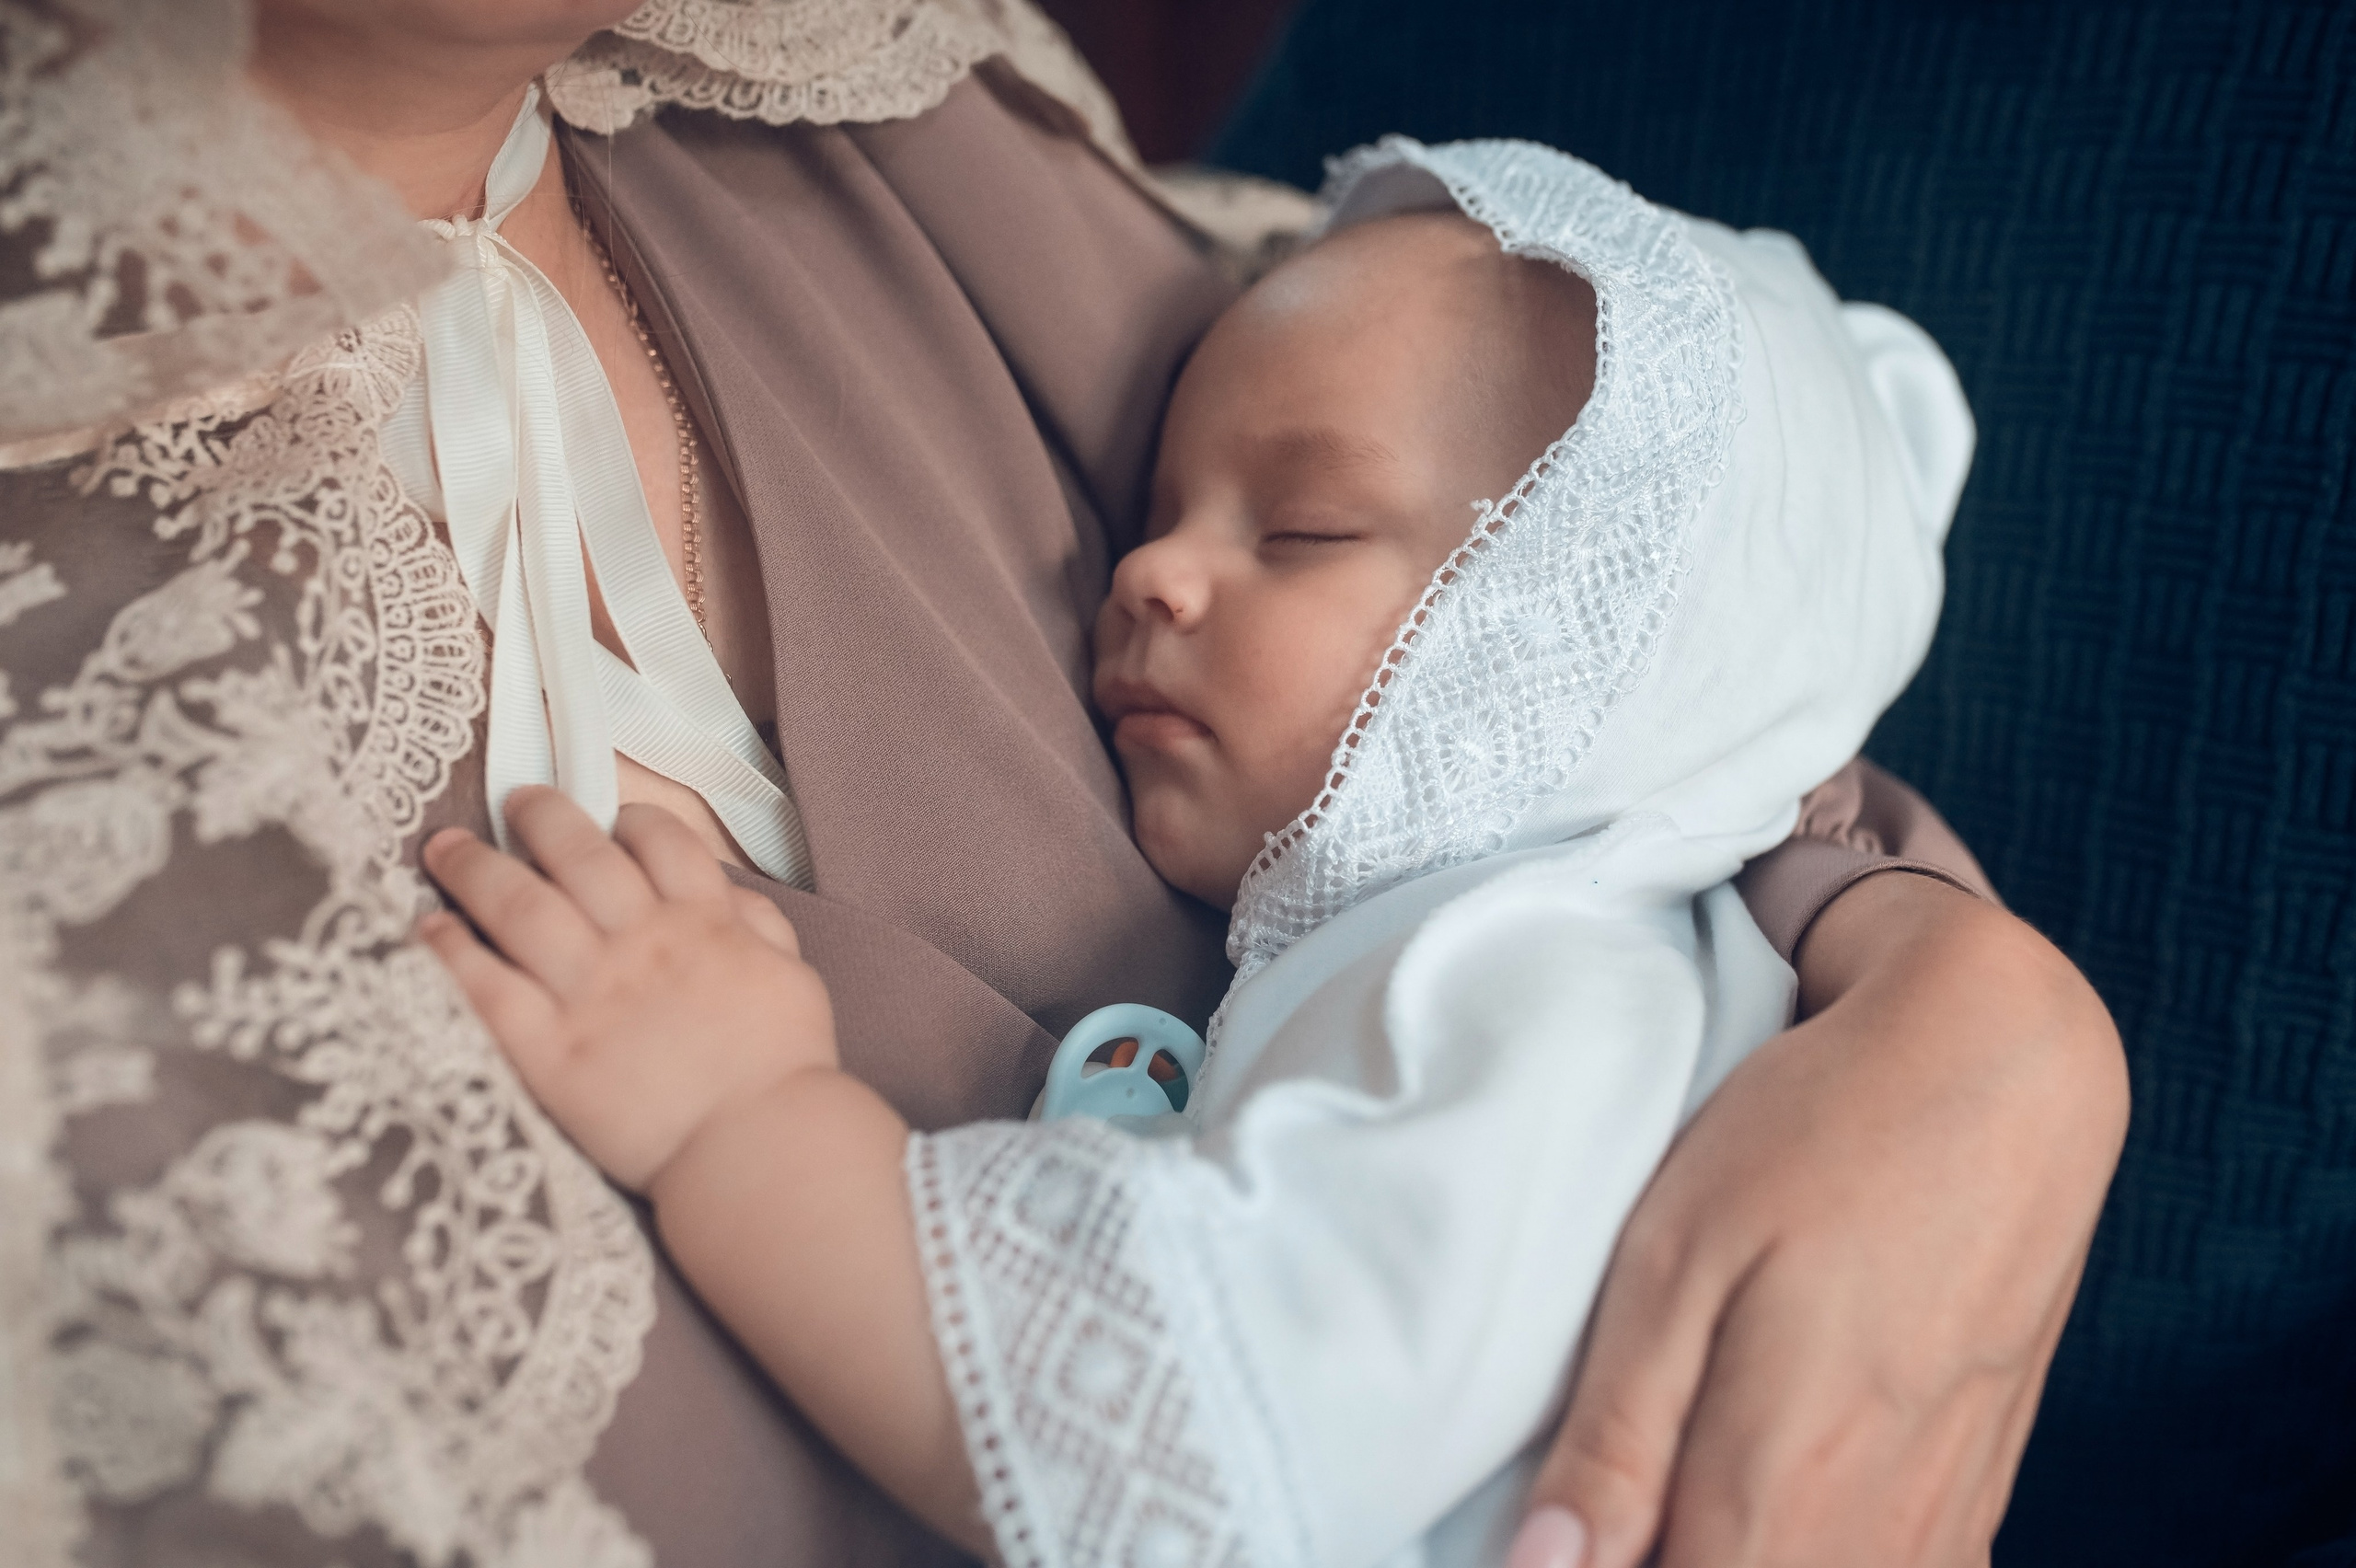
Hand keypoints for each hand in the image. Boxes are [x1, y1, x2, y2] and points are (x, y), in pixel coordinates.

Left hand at [418, 786, 836, 1190]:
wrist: (758, 1147)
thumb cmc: (782, 1069)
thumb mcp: (792, 978)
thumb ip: (759, 926)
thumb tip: (729, 895)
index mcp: (704, 923)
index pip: (661, 843)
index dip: (630, 820)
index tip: (611, 819)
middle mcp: (641, 943)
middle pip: (578, 855)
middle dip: (540, 817)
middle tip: (515, 804)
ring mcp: (591, 993)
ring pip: (519, 905)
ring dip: (474, 868)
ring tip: (444, 848)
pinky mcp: (549, 1050)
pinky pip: (486, 987)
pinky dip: (451, 952)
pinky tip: (428, 930)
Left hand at [1509, 874, 2127, 1567]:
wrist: (2000, 1065)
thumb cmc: (1819, 1140)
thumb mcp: (1672, 1261)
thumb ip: (1614, 1439)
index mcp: (1780, 1491)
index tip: (1567, 1533)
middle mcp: (1879, 1533)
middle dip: (1670, 1557)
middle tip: (1612, 1496)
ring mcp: (1944, 1520)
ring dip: (1743, 1554)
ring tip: (1677, 1488)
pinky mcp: (1979, 1492)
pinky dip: (1818, 1554)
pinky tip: (1773, 1509)